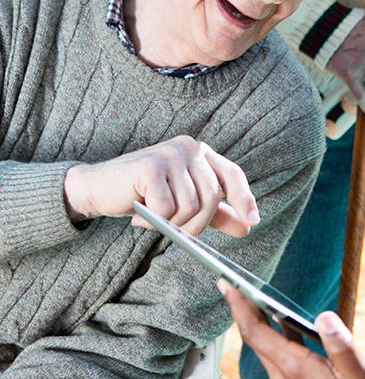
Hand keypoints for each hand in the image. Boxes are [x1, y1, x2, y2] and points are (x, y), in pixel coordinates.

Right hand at [63, 136, 257, 236]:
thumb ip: (215, 213)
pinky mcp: (151, 167)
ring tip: (153, 218)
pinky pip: (167, 208)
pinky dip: (155, 220)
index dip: (244, 198)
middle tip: (175, 231)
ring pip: (191, 206)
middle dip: (197, 224)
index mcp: (200, 152)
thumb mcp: (184, 203)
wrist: (97, 187)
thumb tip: (246, 227)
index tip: (252, 222)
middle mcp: (189, 148)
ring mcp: (170, 154)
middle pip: (212, 196)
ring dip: (172, 223)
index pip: (232, 174)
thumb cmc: (143, 194)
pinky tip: (140, 213)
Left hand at [221, 281, 364, 378]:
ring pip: (263, 347)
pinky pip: (274, 355)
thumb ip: (341, 345)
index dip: (239, 307)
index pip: (255, 332)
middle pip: (253, 337)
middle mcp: (284, 376)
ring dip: (255, 322)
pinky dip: (271, 334)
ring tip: (253, 298)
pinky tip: (281, 324)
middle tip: (233, 284)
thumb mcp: (360, 374)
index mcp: (295, 368)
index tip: (227, 285)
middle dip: (242, 309)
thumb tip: (324, 316)